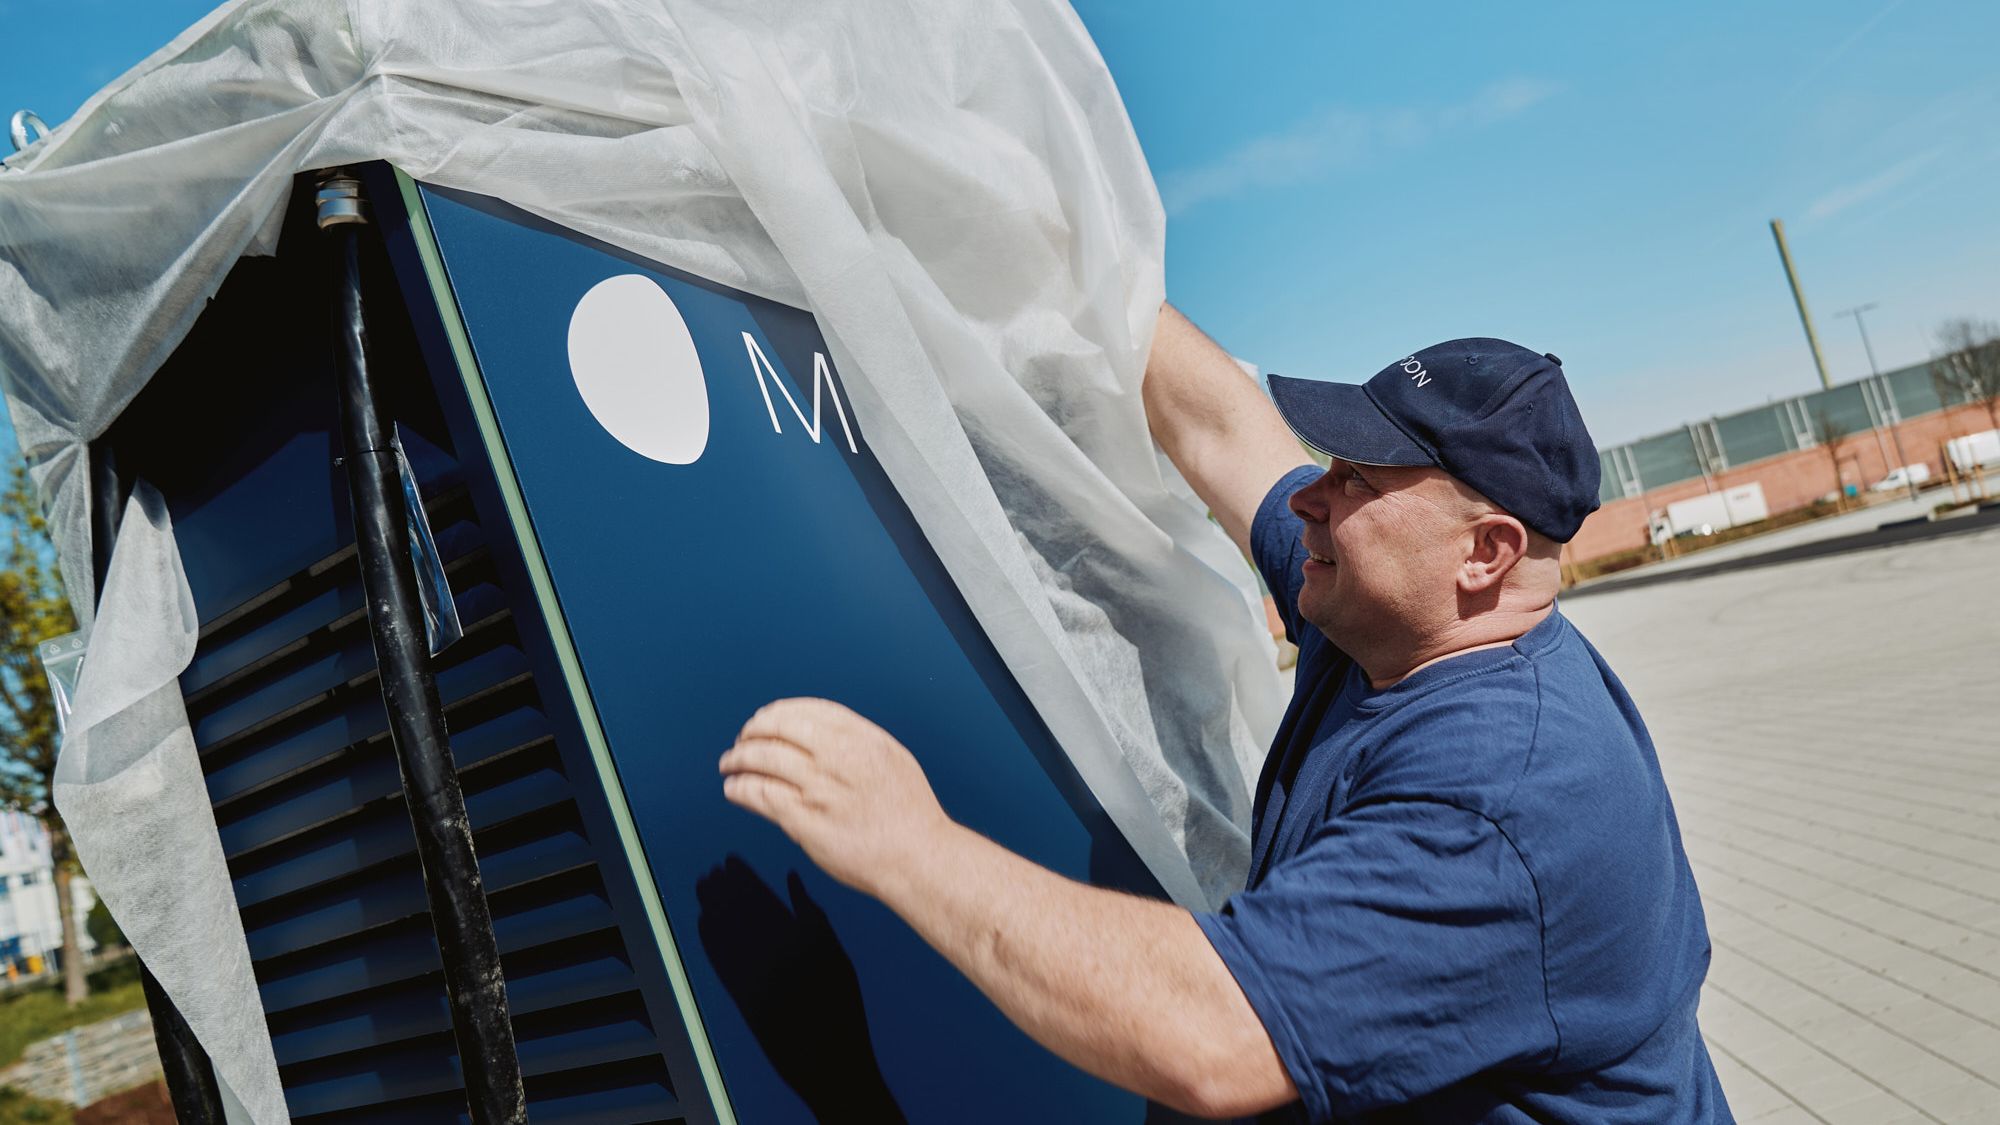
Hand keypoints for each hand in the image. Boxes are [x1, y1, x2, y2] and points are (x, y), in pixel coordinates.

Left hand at [720, 698, 949, 898]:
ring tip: (729, 764)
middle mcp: (839, 757)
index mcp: (862, 738)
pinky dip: (740, 788)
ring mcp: (820, 789)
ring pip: (762, 759)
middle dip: (752, 732)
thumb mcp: (893, 759)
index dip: (777, 712)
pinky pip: (760, 795)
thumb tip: (820, 732)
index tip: (764, 720)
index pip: (807, 710)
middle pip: (778, 728)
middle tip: (742, 741)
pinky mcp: (805, 821)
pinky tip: (734, 789)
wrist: (919, 859)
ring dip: (738, 759)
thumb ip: (858, 741)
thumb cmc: (910, 815)